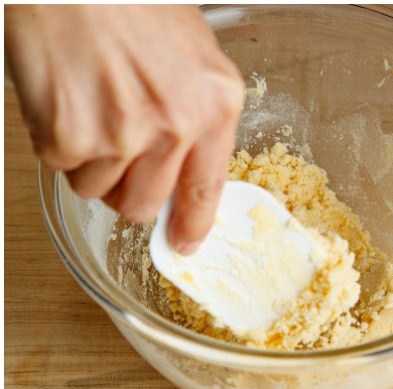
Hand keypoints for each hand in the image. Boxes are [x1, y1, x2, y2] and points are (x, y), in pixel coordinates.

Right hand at [5, 5, 243, 254]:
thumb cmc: (130, 3)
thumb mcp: (193, 53)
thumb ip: (197, 110)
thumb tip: (186, 166)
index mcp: (215, 103)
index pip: (208, 186)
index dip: (193, 222)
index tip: (184, 242)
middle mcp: (176, 125)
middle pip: (146, 202)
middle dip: (128, 188)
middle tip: (115, 151)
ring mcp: (122, 135)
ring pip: (99, 190)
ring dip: (90, 161)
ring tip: (89, 105)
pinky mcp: (70, 137)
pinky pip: (62, 167)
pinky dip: (57, 141)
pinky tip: (65, 98)